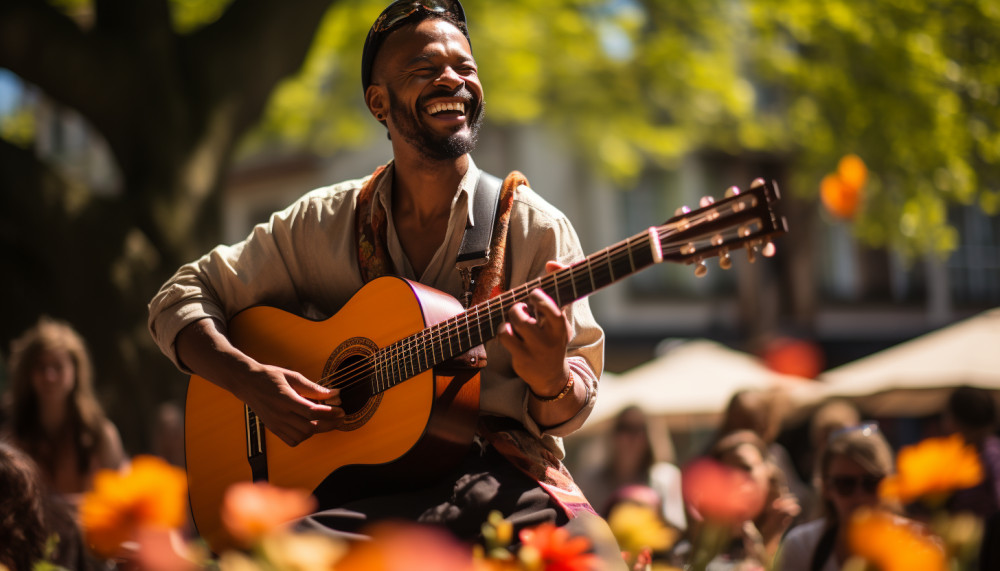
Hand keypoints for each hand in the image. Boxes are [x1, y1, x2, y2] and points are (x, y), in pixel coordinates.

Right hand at [235, 363, 344, 446]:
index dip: (330, 413)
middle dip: (329, 424)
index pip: (312, 412)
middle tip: (340, 417)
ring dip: (318, 430)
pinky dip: (305, 436)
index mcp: (285, 399)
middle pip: (310, 427)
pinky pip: (293, 441)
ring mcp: (276, 424)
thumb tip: (332, 394)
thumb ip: (313, 387)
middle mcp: (280, 414)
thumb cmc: (269, 377)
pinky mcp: (273, 429)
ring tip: (327, 420)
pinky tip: (310, 426)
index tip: (341, 410)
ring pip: (303, 436)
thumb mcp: (292, 376)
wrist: (246, 383)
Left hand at [498, 261, 571, 396]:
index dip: (537, 297)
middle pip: (520, 311)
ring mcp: (535, 349)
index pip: (550, 306)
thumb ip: (558, 287)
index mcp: (560, 324)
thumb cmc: (553, 337)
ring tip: (516, 323)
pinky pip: (504, 335)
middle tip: (522, 311)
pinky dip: (503, 330)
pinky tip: (510, 334)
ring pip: (511, 322)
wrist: (551, 375)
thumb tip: (552, 263)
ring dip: (510, 318)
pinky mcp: (521, 358)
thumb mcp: (560, 316)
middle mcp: (549, 337)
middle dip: (517, 307)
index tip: (534, 295)